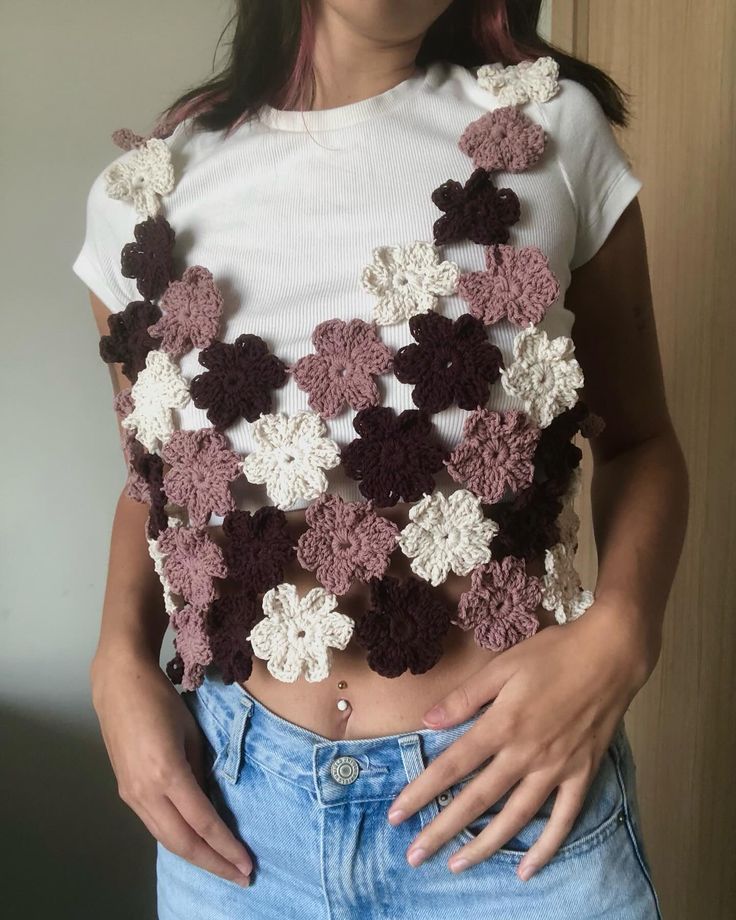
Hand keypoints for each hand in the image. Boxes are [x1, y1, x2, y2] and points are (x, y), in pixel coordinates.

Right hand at [90, 647, 252, 885]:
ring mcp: (131, 795)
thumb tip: (211, 801)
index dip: (227, 846)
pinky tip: (196, 844)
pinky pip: (155, 825)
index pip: (203, 822)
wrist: (119, 685)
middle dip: (214, 863)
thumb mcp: (192, 732)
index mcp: (167, 773)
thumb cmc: (161, 699)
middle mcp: (145, 792)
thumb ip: (202, 770)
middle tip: (242, 876)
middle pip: (183, 842)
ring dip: (196, 856)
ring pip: (166, 839)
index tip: (248, 864)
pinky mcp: (125, 792)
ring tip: (223, 866)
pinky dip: (178, 839)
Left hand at [386, 601, 651, 879]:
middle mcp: (526, 753)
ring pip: (515, 817)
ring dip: (485, 845)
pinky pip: (563, 819)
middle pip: (478, 799)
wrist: (610, 655)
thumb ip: (465, 697)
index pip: (453, 765)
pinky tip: (527, 869)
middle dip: (443, 830)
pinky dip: (546, 847)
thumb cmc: (552, 654)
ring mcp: (556, 768)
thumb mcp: (503, 665)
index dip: (422, 791)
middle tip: (416, 857)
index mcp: (502, 724)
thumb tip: (428, 720)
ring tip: (458, 866)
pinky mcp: (582, 774)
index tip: (397, 814)